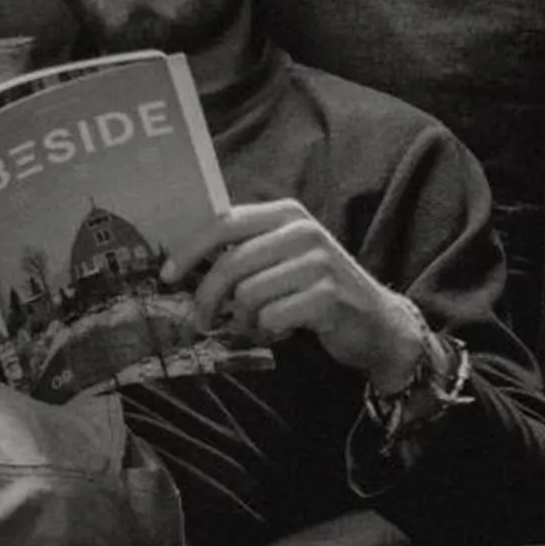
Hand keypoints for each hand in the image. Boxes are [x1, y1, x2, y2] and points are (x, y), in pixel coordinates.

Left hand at [161, 200, 423, 391]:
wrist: (377, 323)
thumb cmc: (316, 290)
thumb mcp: (281, 259)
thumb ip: (242, 252)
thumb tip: (182, 264)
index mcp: (285, 214)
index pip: (224, 223)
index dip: (189, 249)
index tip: (167, 275)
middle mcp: (302, 230)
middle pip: (231, 263)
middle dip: (207, 298)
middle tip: (199, 322)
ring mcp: (318, 262)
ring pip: (248, 294)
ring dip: (243, 320)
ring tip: (256, 325)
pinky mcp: (328, 295)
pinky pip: (271, 317)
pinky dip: (267, 331)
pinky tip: (280, 331)